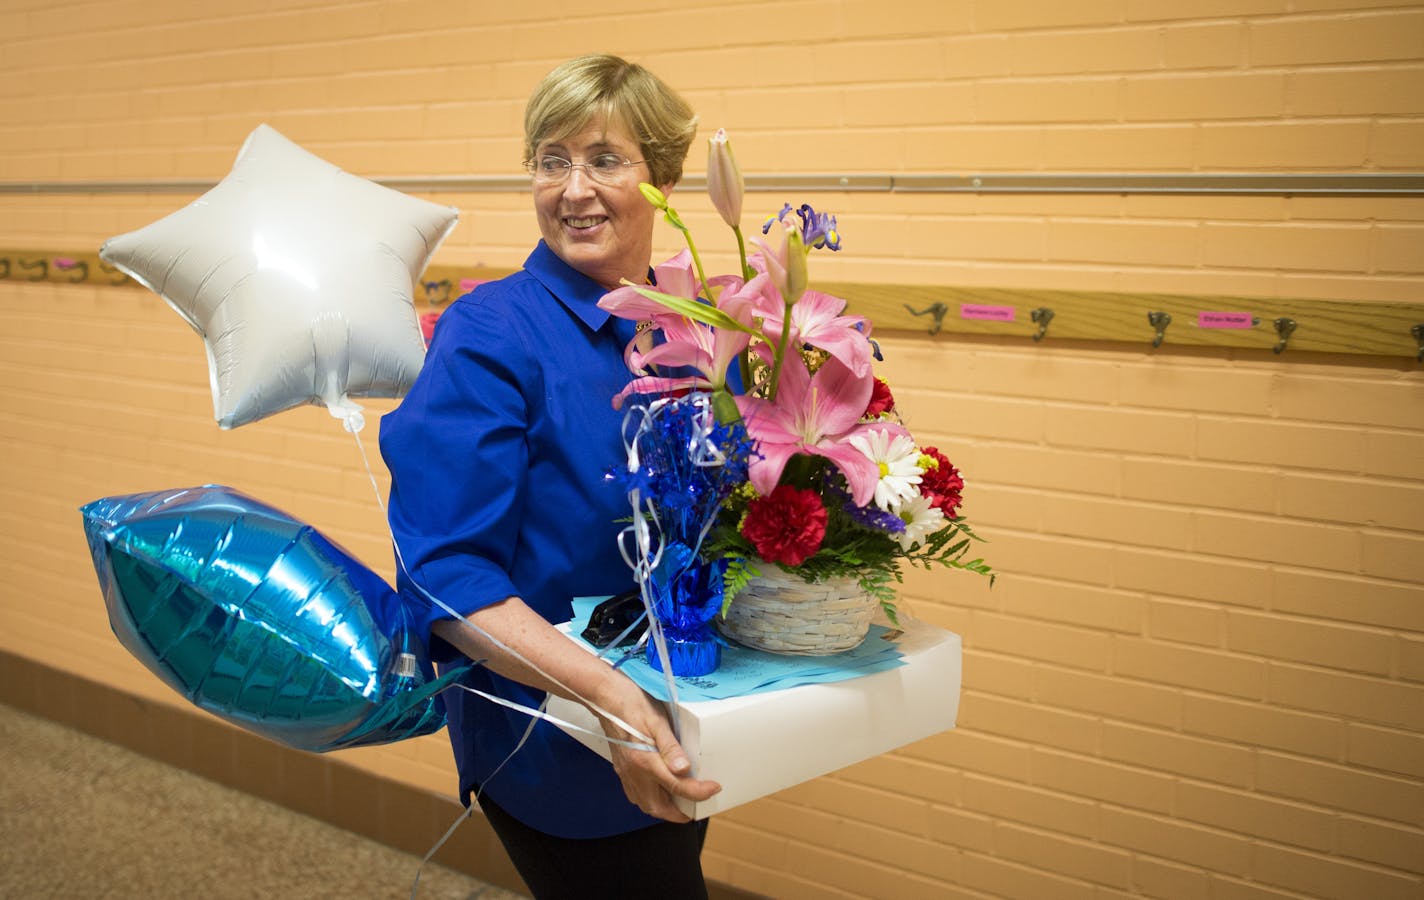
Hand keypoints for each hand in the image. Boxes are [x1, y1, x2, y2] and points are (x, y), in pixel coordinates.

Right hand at [594, 675, 720, 821]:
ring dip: (665, 809)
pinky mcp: (622, 770)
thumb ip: (670, 747)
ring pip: (645, 804)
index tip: (713, 788)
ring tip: (682, 801)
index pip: (677, 786)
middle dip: (678, 814)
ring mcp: (626, 773)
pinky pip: (636, 795)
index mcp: (645, 761)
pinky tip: (661, 790)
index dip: (699, 792)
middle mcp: (634, 772)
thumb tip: (684, 768)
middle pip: (657, 807)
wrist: (606, 698)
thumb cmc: (633, 704)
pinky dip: (652, 800)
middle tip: (697, 806)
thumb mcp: (657, 721)